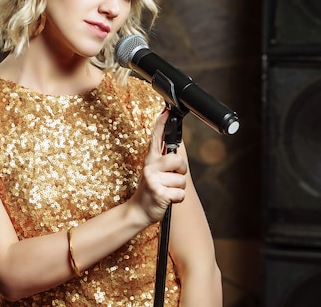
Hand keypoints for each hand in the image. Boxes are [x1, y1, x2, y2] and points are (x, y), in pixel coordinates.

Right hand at [129, 108, 187, 224]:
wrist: (139, 210)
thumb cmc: (150, 189)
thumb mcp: (153, 171)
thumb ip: (163, 160)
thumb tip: (177, 149)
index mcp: (150, 159)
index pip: (156, 138)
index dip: (161, 124)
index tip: (166, 111)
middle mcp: (150, 166)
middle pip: (177, 159)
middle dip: (181, 170)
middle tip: (173, 178)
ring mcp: (153, 179)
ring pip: (181, 180)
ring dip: (178, 188)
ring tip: (167, 190)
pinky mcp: (159, 193)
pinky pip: (180, 193)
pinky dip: (177, 199)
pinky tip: (167, 199)